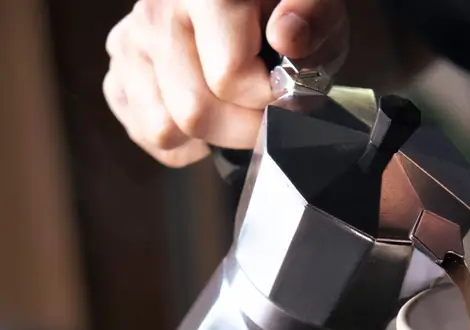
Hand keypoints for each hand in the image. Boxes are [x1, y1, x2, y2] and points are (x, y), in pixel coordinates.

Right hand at [103, 0, 348, 166]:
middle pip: (194, 112)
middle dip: (244, 128)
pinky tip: (211, 117)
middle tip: (267, 112)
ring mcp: (130, 44)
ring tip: (237, 111)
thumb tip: (287, 38)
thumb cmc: (286, 9)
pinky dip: (184, 143)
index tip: (288, 91)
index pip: (228, 77)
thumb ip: (312, 16)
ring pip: (165, 130)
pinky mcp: (118, 72)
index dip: (269, 98)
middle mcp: (155, 13)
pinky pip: (147, 134)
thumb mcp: (317, 5)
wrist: (250, 8)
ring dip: (212, 137)